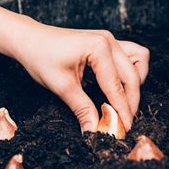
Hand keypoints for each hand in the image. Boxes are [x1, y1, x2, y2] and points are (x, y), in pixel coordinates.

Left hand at [11, 20, 149, 132]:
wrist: (30, 40)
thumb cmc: (41, 57)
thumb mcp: (61, 86)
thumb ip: (82, 109)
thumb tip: (94, 130)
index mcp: (99, 48)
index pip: (116, 85)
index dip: (122, 110)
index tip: (125, 128)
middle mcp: (108, 40)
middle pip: (133, 75)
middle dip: (131, 100)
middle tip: (123, 121)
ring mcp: (109, 39)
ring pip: (139, 60)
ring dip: (135, 82)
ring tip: (123, 101)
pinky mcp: (107, 41)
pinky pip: (131, 54)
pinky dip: (130, 71)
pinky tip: (118, 85)